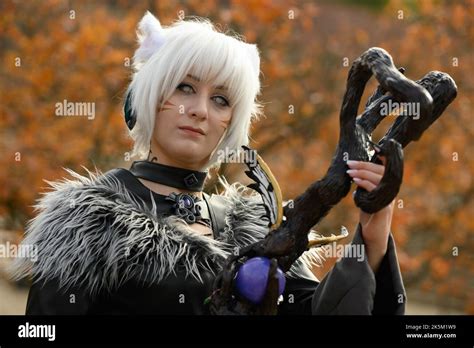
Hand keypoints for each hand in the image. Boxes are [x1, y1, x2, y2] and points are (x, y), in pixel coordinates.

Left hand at [347, 156, 393, 272]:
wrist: (373, 236)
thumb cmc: (369, 214)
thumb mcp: (367, 195)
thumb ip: (365, 183)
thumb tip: (356, 169)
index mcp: (388, 186)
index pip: (387, 168)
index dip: (383, 156)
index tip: (374, 148)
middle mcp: (391, 191)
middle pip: (381, 171)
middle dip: (365, 164)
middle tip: (350, 163)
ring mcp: (388, 199)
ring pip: (378, 179)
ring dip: (362, 173)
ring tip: (350, 171)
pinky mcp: (383, 208)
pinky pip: (375, 192)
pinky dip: (365, 184)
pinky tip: (356, 181)